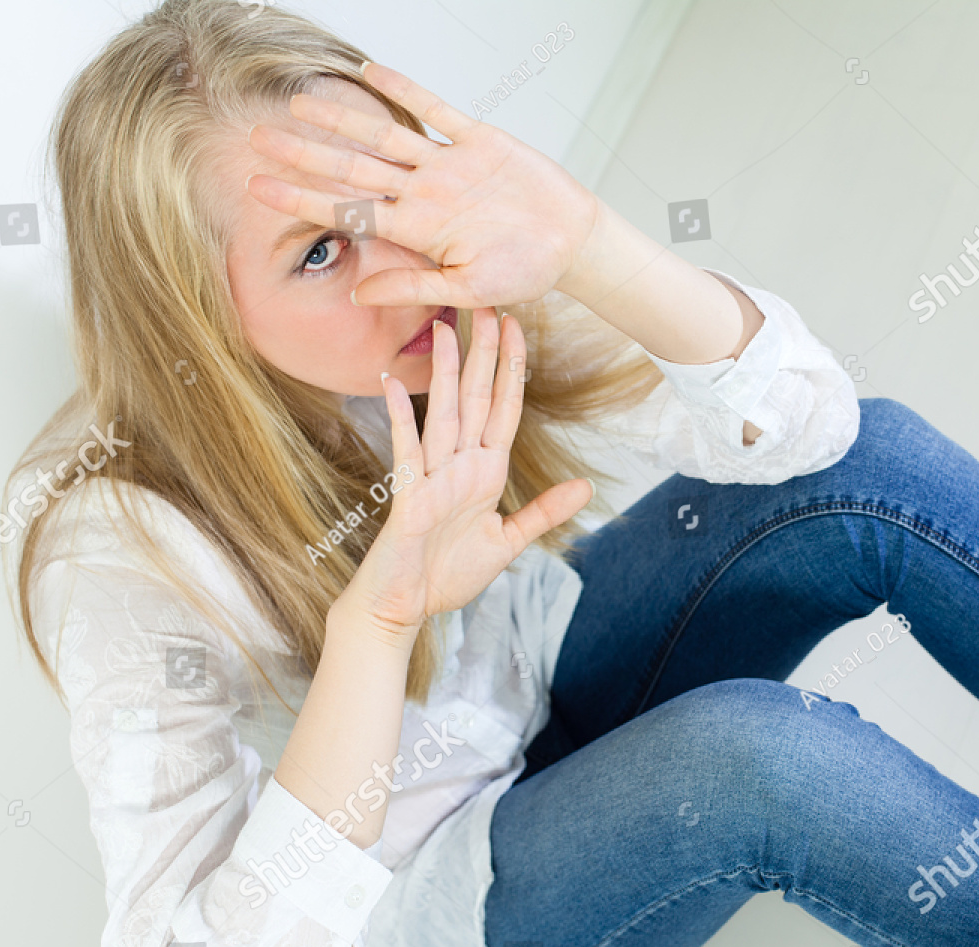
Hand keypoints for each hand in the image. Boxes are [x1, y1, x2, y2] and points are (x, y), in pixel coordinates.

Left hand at [247, 61, 600, 308]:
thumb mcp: (469, 290)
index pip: (348, 212)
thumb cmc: (526, 272)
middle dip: (305, 155)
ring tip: (300, 104)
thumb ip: (413, 287)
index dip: (301, 199)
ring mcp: (448, 165)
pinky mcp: (478, 141)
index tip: (258, 190)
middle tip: (258, 140)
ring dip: (343, 120)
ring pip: (384, 137)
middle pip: (353, 170)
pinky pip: (435, 111)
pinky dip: (406, 91)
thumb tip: (358, 293)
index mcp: (418, 231)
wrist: (573, 244)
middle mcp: (424, 194)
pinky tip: (370, 73)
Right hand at [340, 307, 591, 640]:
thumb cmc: (448, 575)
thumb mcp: (508, 542)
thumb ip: (543, 513)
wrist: (405, 607)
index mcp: (484, 473)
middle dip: (484, 355)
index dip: (512, 372)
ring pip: (442, 413)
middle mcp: (459, 466)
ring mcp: (432, 477)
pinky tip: (394, 384)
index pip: (503, 411)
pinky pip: (405, 450)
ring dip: (445, 372)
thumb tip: (583, 487)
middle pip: (475, 399)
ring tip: (446, 329)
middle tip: (488, 307)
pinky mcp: (408, 496)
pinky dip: (400, 417)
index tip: (519, 331)